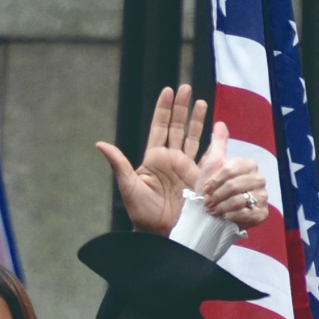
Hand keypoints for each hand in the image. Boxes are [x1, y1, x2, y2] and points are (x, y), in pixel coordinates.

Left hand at [96, 85, 205, 235]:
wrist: (159, 231)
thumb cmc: (140, 212)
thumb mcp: (128, 186)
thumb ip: (118, 163)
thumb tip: (100, 144)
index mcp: (153, 158)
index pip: (159, 127)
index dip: (164, 109)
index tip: (168, 90)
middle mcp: (170, 159)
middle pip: (177, 127)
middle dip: (182, 107)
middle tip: (186, 87)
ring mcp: (184, 167)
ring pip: (192, 137)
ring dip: (197, 120)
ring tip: (202, 102)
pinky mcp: (197, 177)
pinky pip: (206, 156)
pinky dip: (212, 143)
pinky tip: (217, 129)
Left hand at [197, 121, 268, 227]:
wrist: (212, 216)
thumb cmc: (211, 191)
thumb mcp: (211, 165)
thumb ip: (218, 144)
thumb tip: (220, 123)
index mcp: (248, 165)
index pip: (230, 170)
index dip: (214, 181)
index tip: (205, 189)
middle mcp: (259, 179)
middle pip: (234, 186)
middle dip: (216, 196)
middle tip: (208, 202)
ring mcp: (263, 196)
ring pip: (239, 200)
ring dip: (221, 207)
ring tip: (214, 210)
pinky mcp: (262, 213)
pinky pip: (246, 214)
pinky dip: (231, 216)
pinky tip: (224, 217)